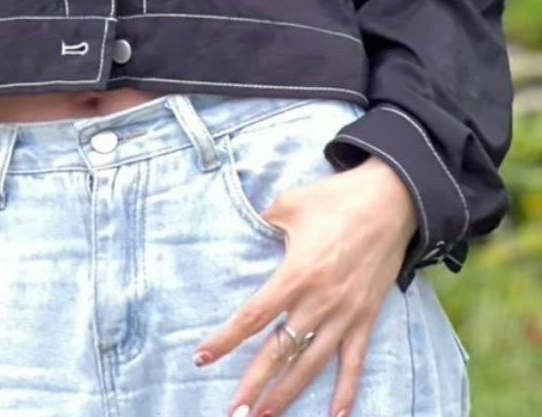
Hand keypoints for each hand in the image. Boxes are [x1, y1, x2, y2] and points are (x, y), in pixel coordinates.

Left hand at [192, 156, 418, 416]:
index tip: (203, 357)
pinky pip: (355, 363)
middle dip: (255, 385)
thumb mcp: (289, 204)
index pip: (254, 316)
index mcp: (296, 274)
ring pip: (311, 365)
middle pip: (280, 352)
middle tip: (234, 411)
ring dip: (288, 394)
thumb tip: (246, 228)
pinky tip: (337, 416)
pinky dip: (346, 392)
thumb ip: (263, 222)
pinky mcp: (366, 319)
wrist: (391, 201)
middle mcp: (319, 303)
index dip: (227, 340)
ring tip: (266, 416)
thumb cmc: (335, 199)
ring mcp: (345, 315)